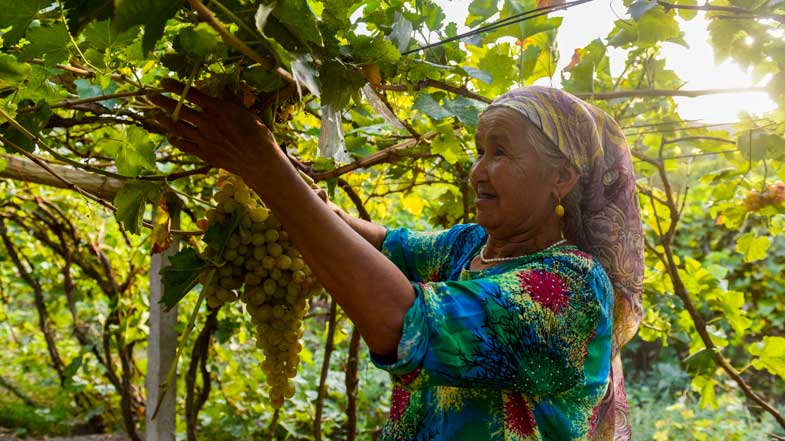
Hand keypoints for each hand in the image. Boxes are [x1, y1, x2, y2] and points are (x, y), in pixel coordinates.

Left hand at [148, 78, 282, 177]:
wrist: (258, 160)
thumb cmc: (258, 134)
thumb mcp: (246, 112)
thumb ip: (232, 99)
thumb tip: (224, 87)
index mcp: (217, 109)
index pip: (191, 94)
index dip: (175, 87)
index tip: (163, 81)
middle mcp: (206, 123)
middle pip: (178, 110)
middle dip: (161, 102)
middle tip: (149, 96)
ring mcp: (203, 139)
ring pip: (177, 128)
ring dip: (164, 121)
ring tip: (155, 115)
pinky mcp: (205, 154)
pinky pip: (185, 146)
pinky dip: (175, 140)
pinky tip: (170, 136)